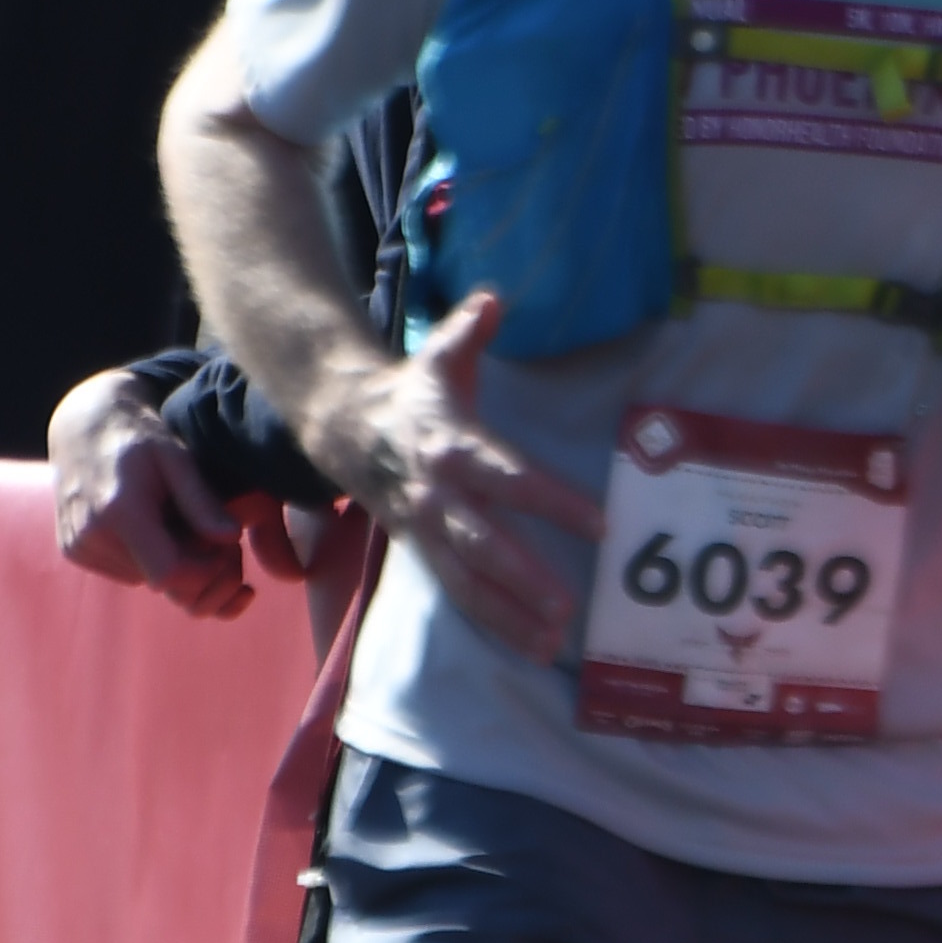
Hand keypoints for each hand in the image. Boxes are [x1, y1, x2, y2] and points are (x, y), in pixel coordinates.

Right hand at [49, 372, 254, 618]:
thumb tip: (232, 537)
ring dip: (166, 560)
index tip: (222, 548)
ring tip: (172, 520)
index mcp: (118, 510)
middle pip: (159, 580)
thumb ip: (201, 500)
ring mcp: (78, 545)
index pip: (169, 574)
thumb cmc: (138, 437)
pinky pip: (124, 572)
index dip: (203, 570)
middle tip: (205, 531)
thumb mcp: (176, 457)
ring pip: (143, 579)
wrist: (83, 426)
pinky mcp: (72, 551)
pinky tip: (148, 524)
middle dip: (190, 565)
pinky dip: (143, 557)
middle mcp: (91, 534)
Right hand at [321, 290, 601, 660]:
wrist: (342, 428)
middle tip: (568, 608)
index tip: (599, 525)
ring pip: (467, 582)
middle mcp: (438, 497)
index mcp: (451, 447)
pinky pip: (458, 593)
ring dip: (509, 615)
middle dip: (524, 578)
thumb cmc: (411, 394)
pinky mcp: (421, 551)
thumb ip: (469, 329)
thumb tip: (493, 299)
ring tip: (551, 643)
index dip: (553, 502)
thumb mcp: (437, 356)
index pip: (510, 479)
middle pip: (484, 544)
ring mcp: (427, 530)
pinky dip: (493, 620)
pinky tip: (530, 644)